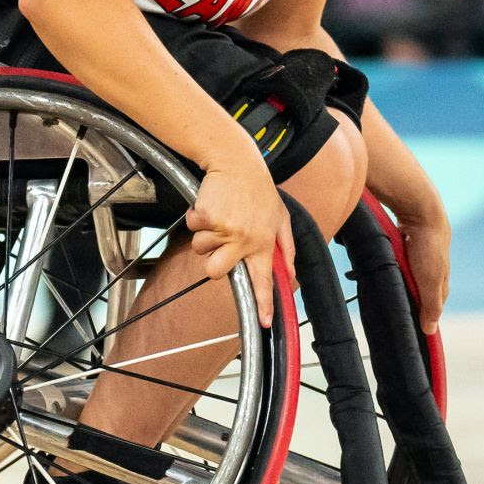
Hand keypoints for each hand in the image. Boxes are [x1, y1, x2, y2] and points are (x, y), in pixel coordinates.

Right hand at [186, 156, 295, 327]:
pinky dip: (197, 217)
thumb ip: (286, 247)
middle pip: (217, 273)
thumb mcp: (280, 217)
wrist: (237, 162)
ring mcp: (225, 229)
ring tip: (220, 216)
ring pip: (202, 249)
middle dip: (213, 263)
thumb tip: (291, 272)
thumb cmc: (258, 190)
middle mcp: (245, 239)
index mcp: (264, 242)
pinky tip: (211, 204)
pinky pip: (193, 228)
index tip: (264, 321)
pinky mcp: (208, 218)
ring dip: (206, 235)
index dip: (264, 302)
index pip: (265, 279)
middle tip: (219, 244)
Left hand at [396, 207, 450, 334]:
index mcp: (442, 278)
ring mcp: (421, 253)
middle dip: (415, 300)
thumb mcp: (430, 281)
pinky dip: (396, 267)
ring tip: (389, 293)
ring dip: (403, 282)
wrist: (421, 210)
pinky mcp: (408, 242)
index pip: (436, 303)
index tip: (418, 329)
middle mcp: (433, 266)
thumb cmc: (428, 246)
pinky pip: (401, 261)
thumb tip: (430, 331)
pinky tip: (387, 269)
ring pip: (411, 275)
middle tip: (400, 313)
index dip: (428, 315)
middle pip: (424, 289)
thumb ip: (431, 305)